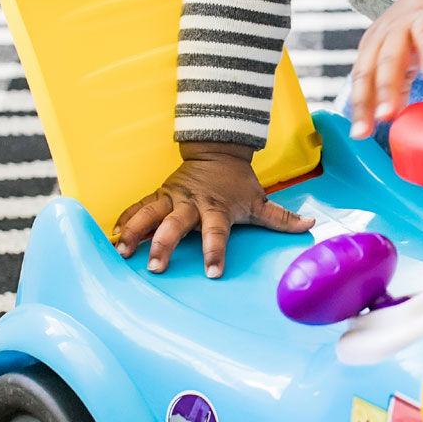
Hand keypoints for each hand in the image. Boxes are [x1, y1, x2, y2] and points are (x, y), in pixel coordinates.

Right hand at [113, 141, 314, 277]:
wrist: (217, 149)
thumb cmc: (239, 182)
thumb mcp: (260, 199)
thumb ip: (282, 218)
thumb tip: (311, 226)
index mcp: (217, 208)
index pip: (217, 233)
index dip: (214, 251)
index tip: (212, 272)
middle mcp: (191, 203)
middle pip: (175, 226)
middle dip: (164, 246)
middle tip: (156, 267)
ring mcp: (172, 198)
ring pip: (148, 214)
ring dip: (135, 232)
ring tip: (121, 251)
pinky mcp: (158, 195)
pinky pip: (137, 207)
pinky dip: (124, 220)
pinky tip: (111, 236)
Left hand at [349, 0, 422, 138]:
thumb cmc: (416, 28)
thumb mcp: (403, 59)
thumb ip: (397, 86)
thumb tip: (390, 118)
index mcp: (371, 49)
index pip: (361, 81)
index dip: (359, 108)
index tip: (359, 134)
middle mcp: (381, 37)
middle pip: (371, 71)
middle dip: (368, 101)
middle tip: (369, 128)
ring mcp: (403, 26)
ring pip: (392, 57)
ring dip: (388, 86)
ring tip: (390, 113)